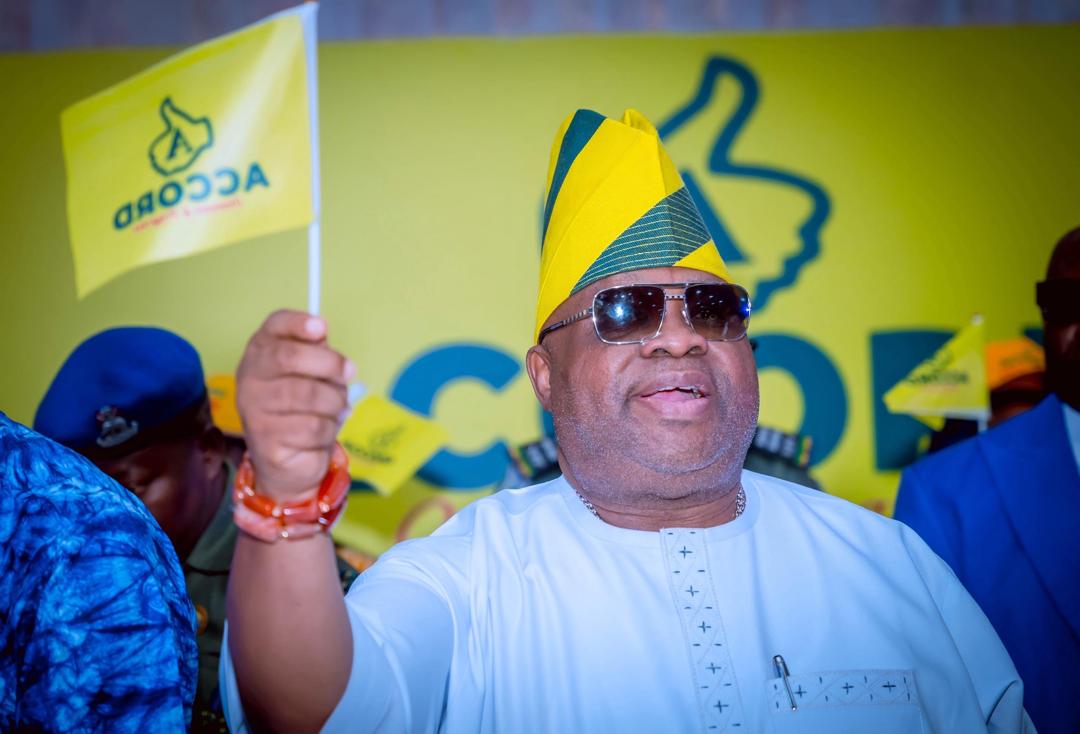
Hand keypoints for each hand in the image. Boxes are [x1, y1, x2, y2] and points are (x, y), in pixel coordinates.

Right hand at [236, 310, 354, 500]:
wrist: (286, 461)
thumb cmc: (302, 409)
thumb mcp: (311, 375)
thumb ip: (316, 351)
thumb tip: (322, 330)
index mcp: (261, 352)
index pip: (273, 326)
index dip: (297, 323)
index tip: (321, 327)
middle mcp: (250, 377)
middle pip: (291, 357)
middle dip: (330, 364)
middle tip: (349, 372)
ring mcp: (254, 409)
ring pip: (309, 394)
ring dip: (334, 403)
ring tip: (335, 410)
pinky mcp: (266, 438)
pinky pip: (313, 426)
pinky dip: (328, 430)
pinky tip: (320, 434)